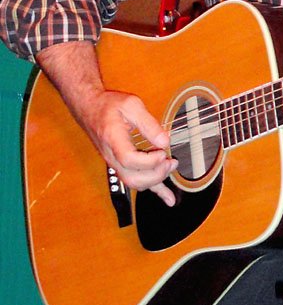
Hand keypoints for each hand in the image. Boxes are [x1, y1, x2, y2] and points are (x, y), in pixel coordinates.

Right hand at [37, 41, 177, 206]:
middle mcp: (111, 156)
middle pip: (132, 177)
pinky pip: (136, 182)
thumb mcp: (131, 105)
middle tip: (170, 161)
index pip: (129, 160)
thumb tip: (164, 140)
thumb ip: (149, 123)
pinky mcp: (120, 165)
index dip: (149, 160)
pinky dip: (155, 191)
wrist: (90, 108)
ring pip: (134, 183)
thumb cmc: (109, 105)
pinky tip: (168, 199)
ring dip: (156, 180)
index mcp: (113, 139)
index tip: (162, 151)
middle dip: (156, 173)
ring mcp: (115, 163)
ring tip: (171, 168)